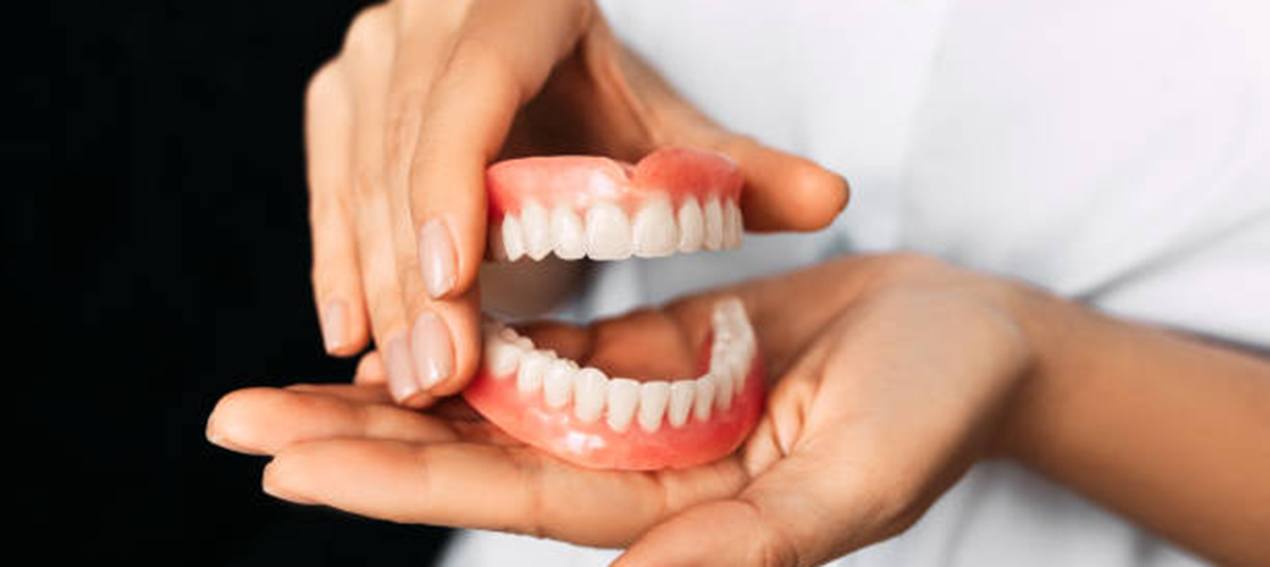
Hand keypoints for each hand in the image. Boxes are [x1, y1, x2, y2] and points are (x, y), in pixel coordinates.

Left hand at [209, 254, 1037, 564]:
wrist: (971, 336)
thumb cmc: (935, 406)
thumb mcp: (854, 478)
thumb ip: (751, 544)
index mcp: (674, 513)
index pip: (511, 500)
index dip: (402, 483)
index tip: (293, 464)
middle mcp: (638, 471)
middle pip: (474, 455)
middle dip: (358, 439)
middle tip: (235, 419)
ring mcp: (638, 409)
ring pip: (493, 400)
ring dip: (395, 386)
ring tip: (286, 378)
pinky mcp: (652, 355)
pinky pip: (545, 347)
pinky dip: (471, 336)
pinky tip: (406, 325)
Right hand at [305, 0, 849, 404]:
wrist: (524, 39)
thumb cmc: (597, 86)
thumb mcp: (663, 120)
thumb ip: (737, 165)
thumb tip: (834, 200)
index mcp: (509, 6)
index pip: (468, 98)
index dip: (450, 190)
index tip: (452, 286)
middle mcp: (421, 24)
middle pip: (403, 154)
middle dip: (412, 276)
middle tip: (436, 379)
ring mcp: (369, 58)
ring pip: (357, 178)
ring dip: (374, 285)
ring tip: (403, 378)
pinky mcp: (339, 97)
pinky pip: (328, 187)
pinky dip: (339, 263)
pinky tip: (350, 336)